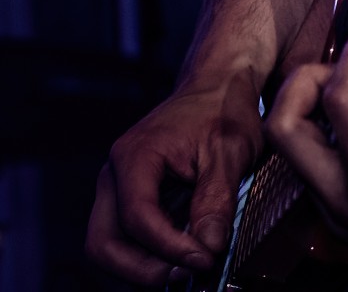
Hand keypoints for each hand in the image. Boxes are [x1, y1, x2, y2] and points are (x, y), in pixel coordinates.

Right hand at [87, 65, 266, 283]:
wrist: (218, 85)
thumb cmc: (223, 109)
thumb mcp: (230, 151)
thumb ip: (217, 200)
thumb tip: (209, 248)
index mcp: (134, 158)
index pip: (137, 219)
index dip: (168, 248)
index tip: (203, 260)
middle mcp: (114, 175)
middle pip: (105, 242)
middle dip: (143, 269)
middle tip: (186, 276)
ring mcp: (117, 187)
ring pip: (110, 244)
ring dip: (143, 266)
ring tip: (186, 270)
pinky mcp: (129, 197)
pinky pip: (125, 236)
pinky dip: (149, 253)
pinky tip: (182, 255)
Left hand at [267, 20, 347, 291]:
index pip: (339, 101)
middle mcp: (345, 199)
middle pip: (283, 128)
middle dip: (305, 81)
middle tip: (344, 62)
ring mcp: (337, 213)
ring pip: (291, 150)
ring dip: (311, 107)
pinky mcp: (341, 220)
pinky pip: (313, 168)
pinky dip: (327, 133)